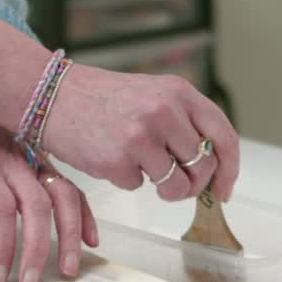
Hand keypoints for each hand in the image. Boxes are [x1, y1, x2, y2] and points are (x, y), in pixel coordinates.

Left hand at [0, 106, 99, 281]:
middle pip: (36, 208)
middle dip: (36, 250)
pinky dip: (86, 216)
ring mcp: (39, 164)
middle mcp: (17, 165)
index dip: (2, 247)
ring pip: (64, 199)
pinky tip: (91, 241)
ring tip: (68, 269)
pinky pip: (75, 189)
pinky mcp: (52, 165)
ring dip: (70, 236)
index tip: (0, 277)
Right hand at [41, 65, 239, 202]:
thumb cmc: (102, 99)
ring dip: (164, 189)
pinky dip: (127, 180)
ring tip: (142, 172)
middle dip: (193, 184)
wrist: (51, 95)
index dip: (230, 168)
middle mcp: (164, 112)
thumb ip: (183, 120)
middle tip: (176, 184)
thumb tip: (210, 164)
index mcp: (178, 92)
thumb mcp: (151, 94)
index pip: (223, 135)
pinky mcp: (117, 161)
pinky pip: (138, 187)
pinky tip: (110, 157)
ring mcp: (141, 137)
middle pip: (203, 167)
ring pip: (176, 185)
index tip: (225, 189)